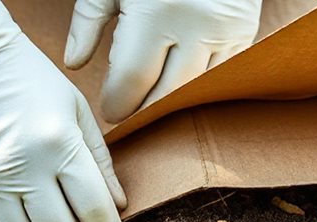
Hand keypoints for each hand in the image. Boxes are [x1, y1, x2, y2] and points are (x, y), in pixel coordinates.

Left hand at [65, 0, 262, 122]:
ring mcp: (224, 31)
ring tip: (151, 103)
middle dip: (142, 111)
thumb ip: (88, 21)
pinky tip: (178, 86)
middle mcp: (194, 25)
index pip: (131, 81)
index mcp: (154, 12)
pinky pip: (219, 77)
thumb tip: (73, 63)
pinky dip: (198, 87)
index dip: (116, 103)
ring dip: (171, 105)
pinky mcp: (243, 32)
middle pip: (164, 96)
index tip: (109, 109)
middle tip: (128, 113)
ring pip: (195, 93)